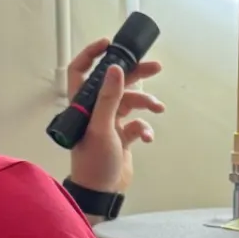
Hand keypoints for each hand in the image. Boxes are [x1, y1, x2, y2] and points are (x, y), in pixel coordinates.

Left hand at [67, 39, 162, 194]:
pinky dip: (144, 128)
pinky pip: (137, 124)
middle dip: (135, 74)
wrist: (102, 192)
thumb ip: (109, 98)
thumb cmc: (94, 163)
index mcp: (83, 105)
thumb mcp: (101, 128)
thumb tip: (115, 68)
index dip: (91, 55)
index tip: (110, 44)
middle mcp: (95, 110)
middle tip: (155, 66)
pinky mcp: (123, 136)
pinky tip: (146, 138)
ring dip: (145, 103)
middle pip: (115, 83)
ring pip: (130, 102)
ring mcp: (110, 123)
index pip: (81, 71)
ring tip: (157, 109)